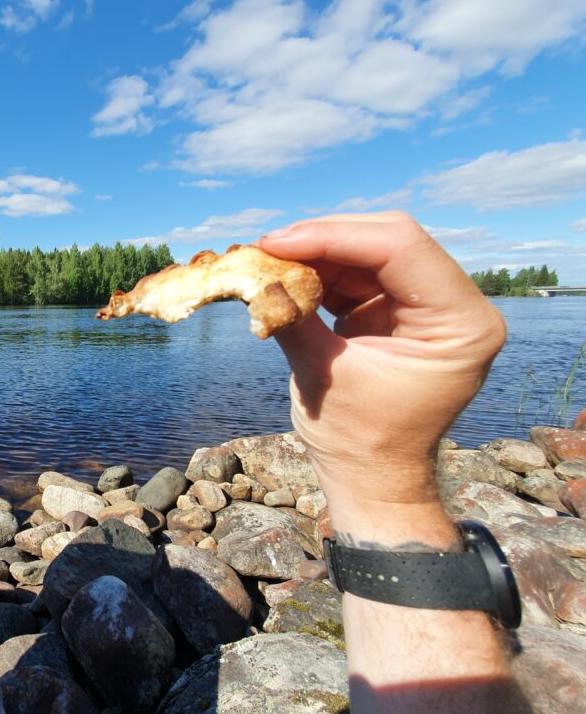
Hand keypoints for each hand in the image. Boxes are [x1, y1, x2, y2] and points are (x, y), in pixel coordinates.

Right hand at [258, 212, 505, 544]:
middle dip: (321, 240)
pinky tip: (284, 278)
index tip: (275, 242)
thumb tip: (253, 274)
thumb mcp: (322, 375)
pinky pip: (357, 273)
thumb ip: (293, 319)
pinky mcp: (400, 310)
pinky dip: (319, 273)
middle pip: (387, 240)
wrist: (371, 477)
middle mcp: (455, 305)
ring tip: (266, 264)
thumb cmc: (358, 442)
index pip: (401, 249)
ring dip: (315, 254)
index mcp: (462, 323)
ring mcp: (428, 305)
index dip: (334, 236)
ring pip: (368, 251)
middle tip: (264, 247)